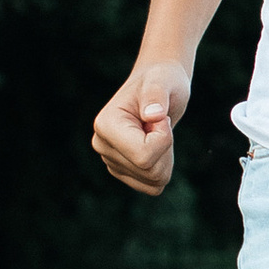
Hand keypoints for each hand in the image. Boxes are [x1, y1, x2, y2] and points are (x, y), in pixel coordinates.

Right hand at [92, 56, 190, 195]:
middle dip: (166, 149)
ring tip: (156, 133)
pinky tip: (156, 148)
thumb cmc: (160, 81)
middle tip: (160, 124)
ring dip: (166, 158)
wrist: (157, 87)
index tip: (161, 116)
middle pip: (149, 170)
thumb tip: (153, 115)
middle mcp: (102, 145)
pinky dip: (163, 169)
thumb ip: (156, 94)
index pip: (143, 155)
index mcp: (105, 125)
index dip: (164, 139)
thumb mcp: (162, 81)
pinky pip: (153, 187)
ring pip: (153, 181)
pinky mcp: (122, 171)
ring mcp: (111, 161)